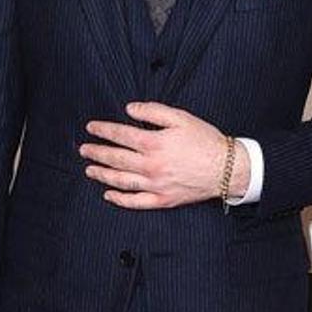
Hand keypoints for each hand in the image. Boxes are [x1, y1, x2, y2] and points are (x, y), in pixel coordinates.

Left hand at [80, 102, 249, 208]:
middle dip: (97, 153)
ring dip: (102, 174)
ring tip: (90, 170)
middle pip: (116, 159)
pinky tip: (109, 194)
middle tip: (84, 150)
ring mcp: (155, 185)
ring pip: (121, 181)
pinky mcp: (163, 200)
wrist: (227, 168)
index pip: (120, 135)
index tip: (91, 128)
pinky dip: (120, 199)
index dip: (103, 131)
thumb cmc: (205, 140)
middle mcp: (151, 166)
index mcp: (154, 143)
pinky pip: (136, 202)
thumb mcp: (181, 117)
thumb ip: (153, 111)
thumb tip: (129, 109)